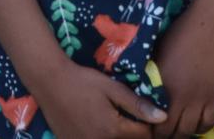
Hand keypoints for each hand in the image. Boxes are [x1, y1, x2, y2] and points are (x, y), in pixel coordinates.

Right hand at [33, 60, 166, 138]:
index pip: (144, 136)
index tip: (143, 113)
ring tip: (113, 122)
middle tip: (129, 118)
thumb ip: (137, 105)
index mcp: (114, 130)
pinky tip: (97, 126)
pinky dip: (102, 138)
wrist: (50, 82)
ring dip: (119, 137)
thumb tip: (163, 118)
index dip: (148, 125)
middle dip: (135, 134)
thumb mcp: (112, 88)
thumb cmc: (83, 81)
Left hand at [149, 7, 213, 137]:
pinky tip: (195, 125)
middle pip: (171, 130)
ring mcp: (201, 98)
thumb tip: (144, 91)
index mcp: (162, 85)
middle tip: (161, 134)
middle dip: (165, 136)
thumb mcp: (158, 53)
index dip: (150, 129)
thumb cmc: (181, 32)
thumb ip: (152, 75)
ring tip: (177, 132)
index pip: (153, 120)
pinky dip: (201, 128)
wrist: (211, 22)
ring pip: (189, 130)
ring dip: (182, 134)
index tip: (148, 129)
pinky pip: (209, 122)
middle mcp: (180, 96)